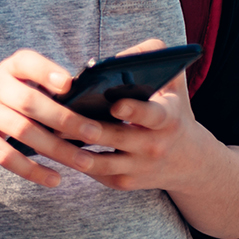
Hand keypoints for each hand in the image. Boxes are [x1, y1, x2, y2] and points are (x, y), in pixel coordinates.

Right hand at [0, 49, 107, 184]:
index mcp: (9, 69)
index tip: (69, 84)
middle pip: (30, 102)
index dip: (46, 71)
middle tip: (95, 134)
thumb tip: (94, 107)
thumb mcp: (13, 83)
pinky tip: (53, 179)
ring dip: (56, 149)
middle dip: (65, 119)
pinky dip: (31, 170)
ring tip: (85, 163)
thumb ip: (44, 89)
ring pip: (22, 131)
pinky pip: (4, 155)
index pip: (27, 63)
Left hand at [64, 40, 215, 193]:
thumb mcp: (175, 84)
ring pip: (97, 161)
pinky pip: (92, 172)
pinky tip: (51, 147)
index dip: (133, 110)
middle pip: (114, 137)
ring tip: (47, 131)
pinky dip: (72, 160)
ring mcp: (138, 167)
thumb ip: (153, 57)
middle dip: (84, 127)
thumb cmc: (173, 112)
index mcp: (167, 119)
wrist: (191, 162)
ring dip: (71, 149)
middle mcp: (154, 146)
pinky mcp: (123, 182)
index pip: (152, 115)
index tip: (114, 104)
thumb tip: (116, 56)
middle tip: (57, 115)